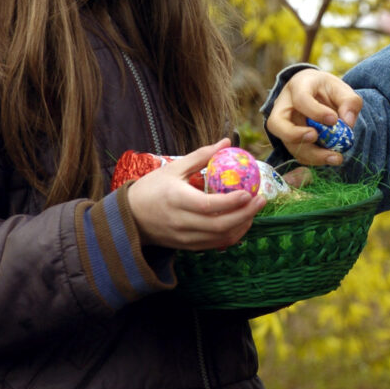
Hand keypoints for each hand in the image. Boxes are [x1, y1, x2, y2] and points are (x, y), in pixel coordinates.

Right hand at [128, 139, 266, 249]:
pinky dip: (231, 236)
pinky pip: (214, 245)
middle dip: (244, 214)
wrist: (129, 218)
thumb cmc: (151, 188)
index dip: (230, 202)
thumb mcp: (173, 168)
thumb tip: (226, 142)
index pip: (207, 205)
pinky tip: (242, 222)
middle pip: (218, 225)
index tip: (248, 192)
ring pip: (219, 237)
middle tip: (260, 200)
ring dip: (242, 225)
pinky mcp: (187, 246)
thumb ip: (200, 156)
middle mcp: (180, 222)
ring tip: (254, 210)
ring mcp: (184, 237)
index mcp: (175, 200)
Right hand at [266, 69, 362, 165]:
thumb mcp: (342, 89)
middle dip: (295, 135)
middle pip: (276, 123)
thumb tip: (348, 123)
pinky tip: (330, 158)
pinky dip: (314, 159)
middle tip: (315, 138)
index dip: (315, 111)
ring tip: (335, 157)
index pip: (300, 99)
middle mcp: (284, 105)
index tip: (333, 120)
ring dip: (311, 154)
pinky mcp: (290, 139)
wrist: (318, 95)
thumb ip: (350, 102)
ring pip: (287, 143)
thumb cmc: (329, 90)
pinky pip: (297, 153)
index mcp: (298, 86)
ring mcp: (284, 125)